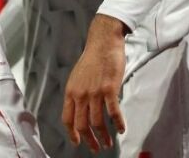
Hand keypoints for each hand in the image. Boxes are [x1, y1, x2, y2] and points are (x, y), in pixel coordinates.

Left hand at [63, 14, 126, 152]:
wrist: (103, 42)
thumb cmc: (92, 58)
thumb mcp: (77, 77)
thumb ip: (77, 93)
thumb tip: (80, 110)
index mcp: (71, 91)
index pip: (67, 119)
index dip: (72, 134)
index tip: (78, 142)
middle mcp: (81, 94)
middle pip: (82, 124)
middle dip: (90, 140)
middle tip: (97, 148)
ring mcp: (95, 92)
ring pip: (97, 122)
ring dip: (104, 136)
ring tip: (109, 143)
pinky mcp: (109, 88)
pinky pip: (113, 112)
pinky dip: (118, 123)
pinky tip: (121, 129)